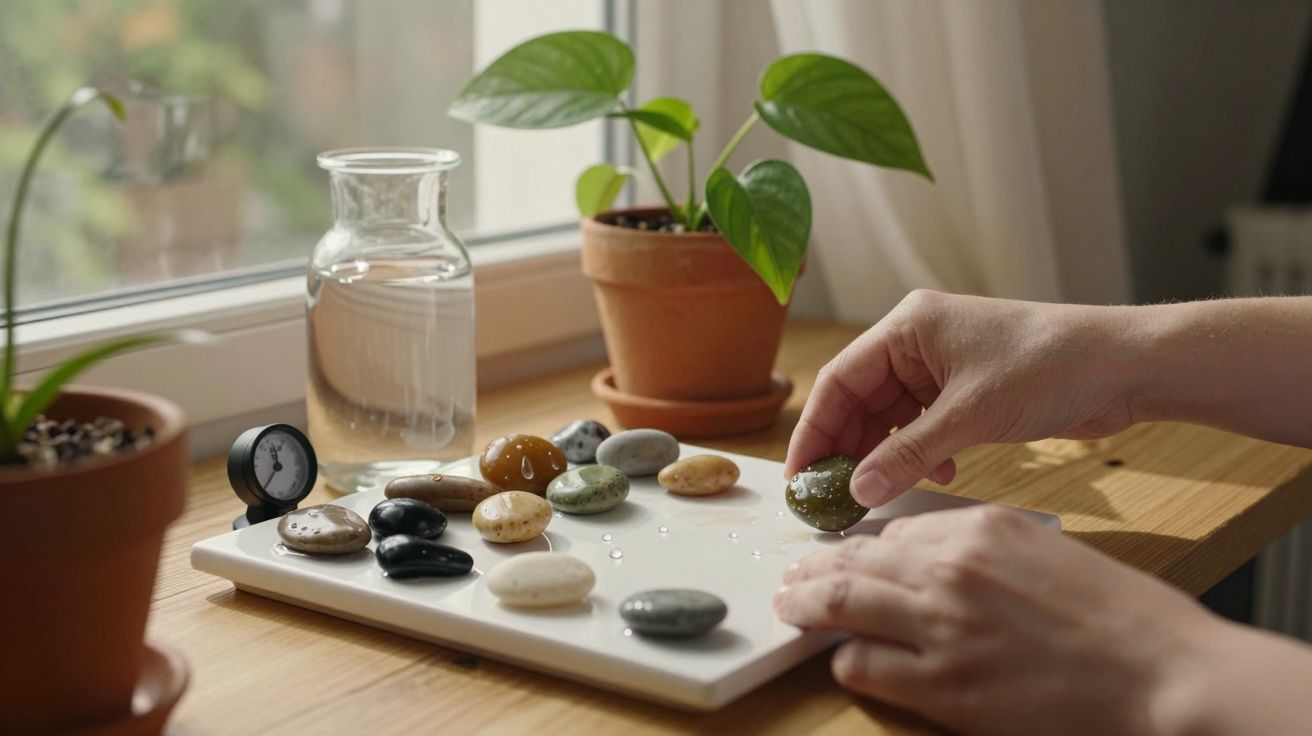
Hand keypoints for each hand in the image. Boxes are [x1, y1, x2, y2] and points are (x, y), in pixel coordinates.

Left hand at [773, 506, 1223, 735]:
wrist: (1165, 675)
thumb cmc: (1122, 618)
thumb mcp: (1049, 552)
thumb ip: (985, 549)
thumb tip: (932, 559)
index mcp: (982, 528)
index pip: (895, 531)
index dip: (861, 546)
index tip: (842, 553)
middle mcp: (953, 568)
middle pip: (858, 561)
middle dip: (816, 569)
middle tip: (794, 577)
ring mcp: (943, 626)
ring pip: (846, 604)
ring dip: (810, 606)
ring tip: (791, 607)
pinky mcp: (943, 686)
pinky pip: (865, 664)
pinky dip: (847, 660)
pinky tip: (844, 660)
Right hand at [786, 290, 1148, 505]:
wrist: (1125, 365)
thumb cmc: (1051, 366)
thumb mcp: (969, 416)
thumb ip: (908, 455)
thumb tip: (857, 490)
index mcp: (908, 327)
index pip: (840, 380)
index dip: (815, 429)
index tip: (800, 475)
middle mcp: (919, 342)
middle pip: (860, 400)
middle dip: (848, 448)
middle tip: (833, 497)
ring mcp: (944, 365)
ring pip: (892, 417)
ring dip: (887, 455)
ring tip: (879, 494)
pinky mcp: (968, 389)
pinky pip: (924, 425)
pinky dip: (922, 453)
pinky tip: (938, 475)